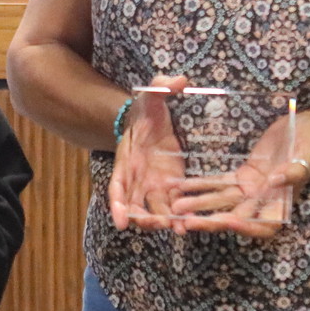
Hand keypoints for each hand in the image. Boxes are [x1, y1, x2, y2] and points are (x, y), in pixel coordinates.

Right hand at [108, 76, 189, 230]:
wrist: (150, 119)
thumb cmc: (146, 110)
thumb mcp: (151, 95)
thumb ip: (161, 87)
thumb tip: (178, 80)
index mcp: (127, 160)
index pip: (118, 185)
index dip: (117, 204)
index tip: (119, 221)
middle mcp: (137, 178)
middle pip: (135, 205)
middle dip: (143, 218)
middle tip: (155, 225)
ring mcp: (153, 184)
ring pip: (155, 209)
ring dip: (164, 221)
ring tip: (178, 229)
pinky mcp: (170, 185)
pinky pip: (173, 204)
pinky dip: (179, 215)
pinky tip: (192, 223)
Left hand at [169, 109, 309, 238]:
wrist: (309, 128)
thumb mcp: (307, 154)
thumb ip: (295, 171)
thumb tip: (278, 181)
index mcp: (284, 202)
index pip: (264, 225)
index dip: (246, 227)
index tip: (227, 221)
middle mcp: (265, 201)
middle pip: (236, 216)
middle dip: (211, 219)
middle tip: (186, 221)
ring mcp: (253, 190)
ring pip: (223, 201)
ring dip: (200, 203)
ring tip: (177, 204)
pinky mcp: (244, 176)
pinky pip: (221, 183)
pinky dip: (203, 184)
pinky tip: (183, 185)